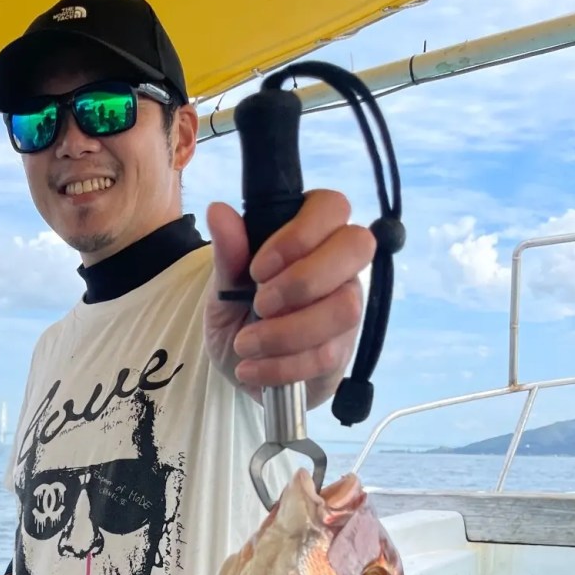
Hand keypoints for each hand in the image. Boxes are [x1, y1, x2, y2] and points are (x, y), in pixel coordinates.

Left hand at [204, 189, 374, 408]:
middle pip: (356, 247)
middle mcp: (340, 265)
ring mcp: (348, 307)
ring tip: (246, 344)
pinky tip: (251, 369)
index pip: (331, 206)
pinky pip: (326, 355)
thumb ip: (229, 254)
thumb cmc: (238, 314)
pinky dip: (280, 366)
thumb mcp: (223, 287)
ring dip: (286, 333)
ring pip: (344, 308)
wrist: (243, 366)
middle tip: (260, 305)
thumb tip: (218, 211)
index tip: (258, 269)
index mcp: (311, 234)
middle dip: (303, 280)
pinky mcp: (343, 350)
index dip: (299, 234)